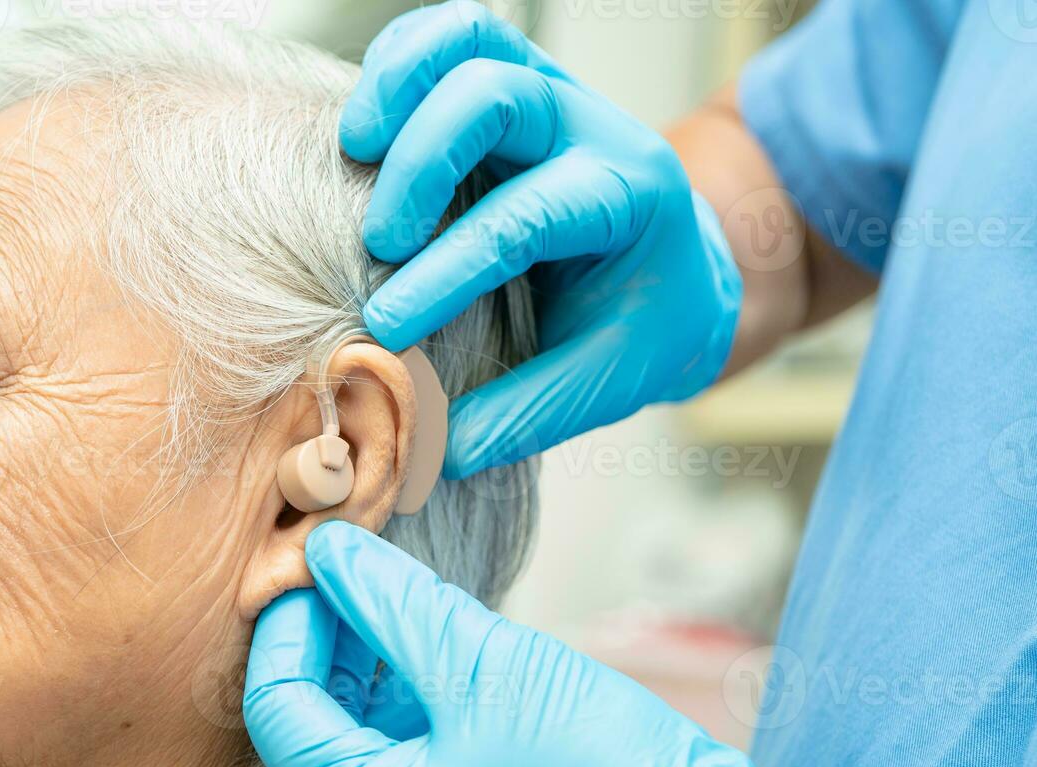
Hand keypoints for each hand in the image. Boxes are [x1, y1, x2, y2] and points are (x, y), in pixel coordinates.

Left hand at [243, 522, 910, 766]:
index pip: (278, 711)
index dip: (289, 627)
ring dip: (373, 695)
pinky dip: (411, 742)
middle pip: (317, 744)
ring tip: (402, 619)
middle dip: (332, 656)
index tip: (314, 569)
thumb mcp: (485, 662)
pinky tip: (442, 682)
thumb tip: (327, 555)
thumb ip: (390, 604)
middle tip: (360, 582)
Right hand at [343, 1, 741, 477]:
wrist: (686, 260)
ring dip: (401, 84)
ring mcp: (551, 94)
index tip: (388, 327)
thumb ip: (526, 414)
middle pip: (499, 92)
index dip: (448, 272)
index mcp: (629, 200)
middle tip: (378, 242)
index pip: (527, 218)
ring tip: (352, 150)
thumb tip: (436, 452)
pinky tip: (365, 124)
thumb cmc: (647, 320)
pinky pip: (453, 34)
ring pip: (474, 37)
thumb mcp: (609, 379)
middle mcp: (591, 129)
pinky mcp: (513, 82)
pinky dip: (400, 60)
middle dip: (423, 164)